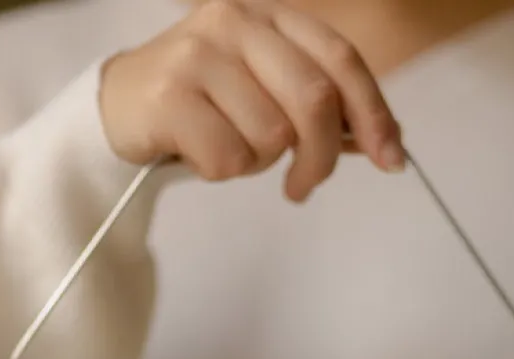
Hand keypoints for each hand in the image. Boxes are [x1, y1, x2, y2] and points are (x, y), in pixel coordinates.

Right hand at [99, 0, 404, 201]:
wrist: (120, 108)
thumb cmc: (204, 105)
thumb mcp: (265, 90)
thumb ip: (319, 107)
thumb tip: (382, 140)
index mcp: (270, 16)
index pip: (340, 60)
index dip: (374, 113)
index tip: (392, 160)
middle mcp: (236, 22)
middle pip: (314, 100)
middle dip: (320, 158)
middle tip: (302, 186)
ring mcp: (200, 54)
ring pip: (270, 136)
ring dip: (257, 163)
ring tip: (229, 148)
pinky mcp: (170, 94)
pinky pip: (228, 158)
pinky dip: (222, 172)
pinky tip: (201, 155)